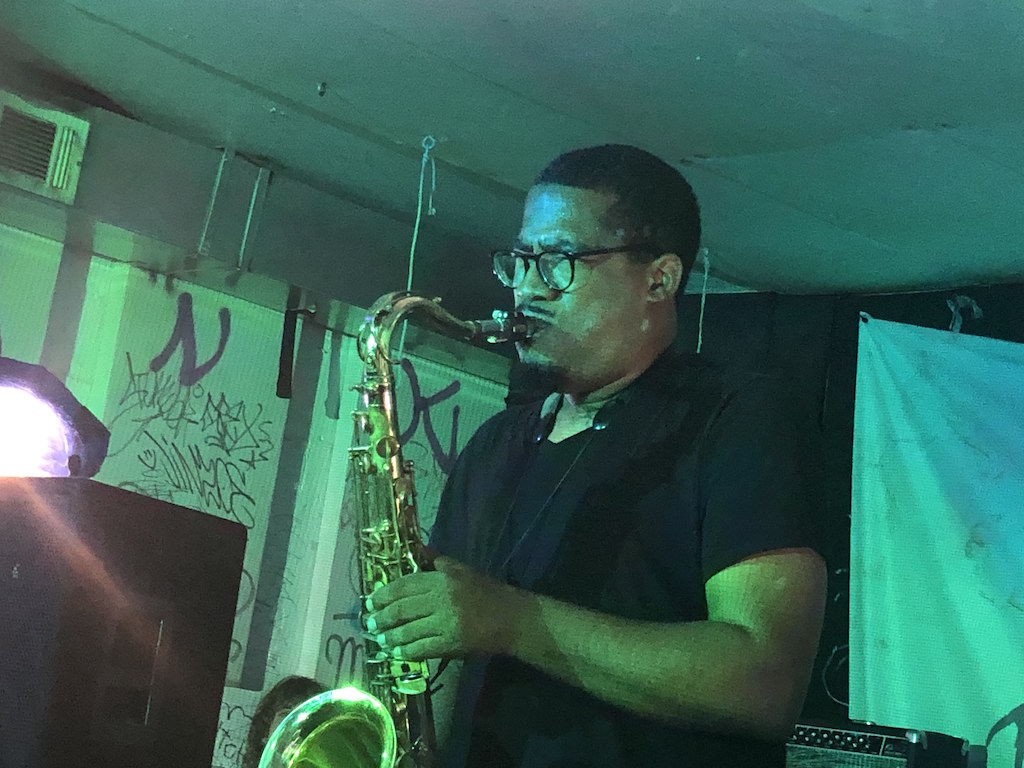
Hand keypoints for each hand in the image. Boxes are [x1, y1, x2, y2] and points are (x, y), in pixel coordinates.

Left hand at [365, 556, 518, 660]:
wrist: (513, 619)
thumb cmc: (488, 592)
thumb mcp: (463, 571)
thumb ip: (439, 562)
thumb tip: (418, 551)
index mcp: (443, 578)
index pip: (405, 584)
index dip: (384, 593)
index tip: (370, 601)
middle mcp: (441, 598)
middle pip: (402, 608)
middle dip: (382, 617)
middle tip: (369, 623)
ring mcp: (445, 622)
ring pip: (409, 630)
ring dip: (390, 636)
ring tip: (379, 639)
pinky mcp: (451, 643)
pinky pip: (421, 648)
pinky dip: (406, 651)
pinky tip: (396, 653)